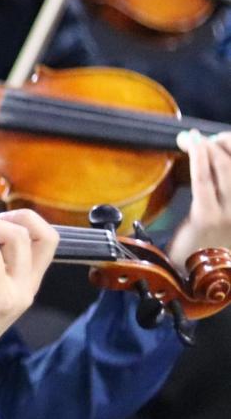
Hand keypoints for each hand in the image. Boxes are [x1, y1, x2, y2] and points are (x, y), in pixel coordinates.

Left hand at [168, 131, 230, 260]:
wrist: (197, 280)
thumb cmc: (208, 247)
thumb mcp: (225, 220)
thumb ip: (225, 193)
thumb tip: (216, 159)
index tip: (224, 138)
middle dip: (223, 144)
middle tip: (205, 138)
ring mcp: (230, 214)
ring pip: (224, 168)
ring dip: (209, 148)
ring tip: (195, 140)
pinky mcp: (207, 218)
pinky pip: (204, 181)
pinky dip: (198, 158)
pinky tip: (192, 146)